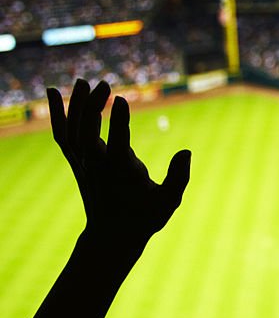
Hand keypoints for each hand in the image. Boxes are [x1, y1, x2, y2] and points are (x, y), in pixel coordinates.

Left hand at [47, 79, 190, 246]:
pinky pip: (63, 134)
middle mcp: (98, 166)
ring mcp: (84, 164)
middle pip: (87, 132)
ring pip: (72, 130)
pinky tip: (53, 92)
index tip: (121, 98)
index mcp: (122, 173)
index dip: (118, 121)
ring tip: (84, 82)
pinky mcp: (77, 162)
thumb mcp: (169, 201)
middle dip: (92, 106)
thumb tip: (186, 152)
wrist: (112, 235)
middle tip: (105, 85)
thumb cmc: (145, 217)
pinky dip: (57, 113)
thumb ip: (179, 177)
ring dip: (76, 105)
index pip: (118, 143)